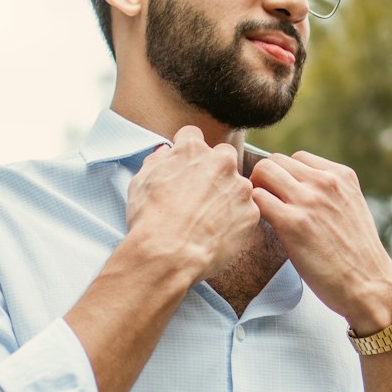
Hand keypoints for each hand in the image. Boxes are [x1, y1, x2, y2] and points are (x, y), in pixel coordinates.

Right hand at [126, 125, 259, 281]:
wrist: (168, 255)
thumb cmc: (149, 219)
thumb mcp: (140, 183)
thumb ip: (156, 161)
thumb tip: (164, 152)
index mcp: (192, 149)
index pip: (192, 136)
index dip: (186, 152)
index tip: (184, 167)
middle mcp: (221, 162)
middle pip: (223, 156)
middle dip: (214, 170)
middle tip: (199, 196)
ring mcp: (240, 187)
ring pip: (237, 185)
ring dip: (226, 197)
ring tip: (207, 220)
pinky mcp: (251, 213)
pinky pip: (245, 212)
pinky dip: (235, 221)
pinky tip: (217, 234)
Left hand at [249, 151, 391, 330]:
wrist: (368, 285)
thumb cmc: (357, 257)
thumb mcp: (351, 210)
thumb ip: (328, 195)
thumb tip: (296, 193)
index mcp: (341, 175)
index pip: (298, 158)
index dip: (285, 177)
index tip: (283, 197)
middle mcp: (325, 181)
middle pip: (276, 161)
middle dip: (266, 180)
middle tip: (265, 207)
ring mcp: (308, 200)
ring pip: (263, 172)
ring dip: (256, 192)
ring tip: (262, 217)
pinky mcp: (293, 223)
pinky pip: (257, 199)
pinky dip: (251, 210)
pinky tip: (259, 228)